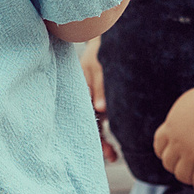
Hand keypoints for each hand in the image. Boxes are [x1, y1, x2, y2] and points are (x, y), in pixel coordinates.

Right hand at [83, 40, 116, 162]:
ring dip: (103, 141)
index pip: (81, 116)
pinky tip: (114, 147)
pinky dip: (107, 131)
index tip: (100, 148)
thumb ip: (100, 86)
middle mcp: (84, 98)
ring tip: (113, 157)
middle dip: (97, 142)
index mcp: (79, 91)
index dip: (87, 133)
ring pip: (95, 125)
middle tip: (111, 156)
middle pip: (87, 124)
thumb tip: (100, 108)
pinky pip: (102, 119)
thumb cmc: (100, 50)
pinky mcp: (100, 99)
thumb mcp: (99, 65)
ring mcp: (91, 100)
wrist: (104, 36)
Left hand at [154, 85, 193, 192]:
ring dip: (189, 178)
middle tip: (188, 167)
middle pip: (169, 163)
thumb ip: (182, 116)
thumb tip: (185, 121)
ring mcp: (192, 154)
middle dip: (177, 166)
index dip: (167, 153)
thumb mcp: (189, 103)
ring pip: (182, 176)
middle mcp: (178, 143)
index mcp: (171, 126)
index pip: (159, 146)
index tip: (176, 155)